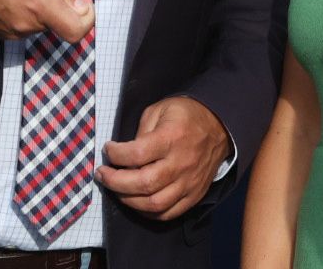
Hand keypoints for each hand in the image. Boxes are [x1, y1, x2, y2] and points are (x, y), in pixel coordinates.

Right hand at [0, 0, 93, 41]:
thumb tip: (79, 5)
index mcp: (40, 5)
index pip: (76, 31)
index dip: (87, 18)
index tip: (83, 1)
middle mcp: (27, 25)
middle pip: (58, 23)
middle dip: (59, 4)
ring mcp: (12, 32)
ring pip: (42, 24)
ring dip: (41, 8)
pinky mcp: (0, 33)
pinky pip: (24, 26)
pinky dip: (26, 13)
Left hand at [98, 96, 232, 219]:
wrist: (220, 126)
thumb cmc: (186, 116)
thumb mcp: (160, 109)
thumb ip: (141, 130)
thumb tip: (124, 154)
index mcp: (172, 137)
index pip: (137, 154)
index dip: (115, 155)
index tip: (108, 150)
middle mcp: (181, 162)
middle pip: (143, 183)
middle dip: (115, 182)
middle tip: (103, 175)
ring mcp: (189, 182)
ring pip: (154, 204)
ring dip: (128, 200)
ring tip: (117, 189)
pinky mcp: (194, 194)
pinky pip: (168, 213)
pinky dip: (148, 212)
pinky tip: (137, 201)